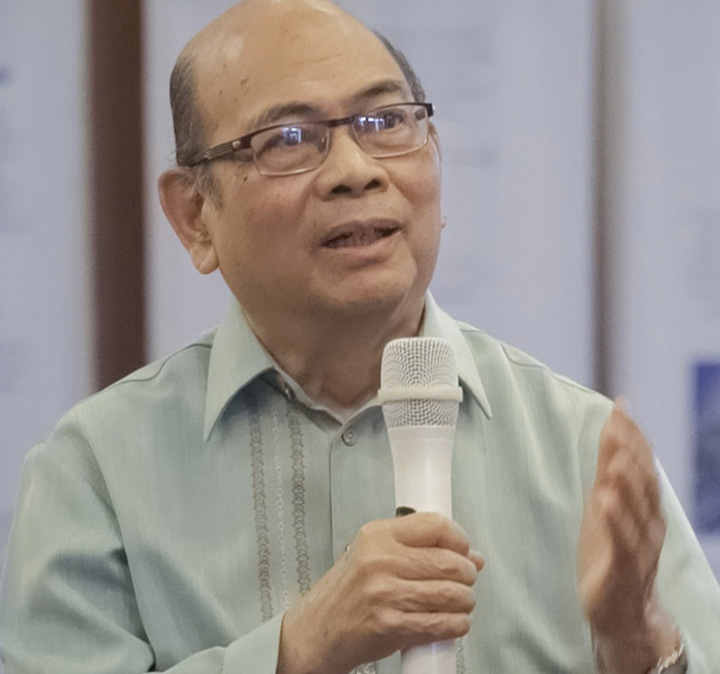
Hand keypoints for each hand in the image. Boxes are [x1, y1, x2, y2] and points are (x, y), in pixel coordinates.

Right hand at [277, 512, 483, 673]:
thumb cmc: (347, 592)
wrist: (317, 630)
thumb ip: (418, 549)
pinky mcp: (391, 625)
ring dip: (465, 601)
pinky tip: (453, 621)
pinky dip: (456, 624)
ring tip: (460, 601)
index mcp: (378, 536)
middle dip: (467, 573)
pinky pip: (442, 624)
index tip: (464, 548)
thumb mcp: (373, 554)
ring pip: (452, 594)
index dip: (460, 538)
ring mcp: (385, 593)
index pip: (436, 525)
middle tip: (465, 579)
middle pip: (450, 561)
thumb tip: (470, 555)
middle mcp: (380, 560)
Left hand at [577, 400, 678, 671]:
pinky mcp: (620, 570)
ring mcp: (635, 547)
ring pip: (633, 510)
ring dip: (625, 481)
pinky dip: (614, 521)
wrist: (622, 612)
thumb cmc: (613, 554)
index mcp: (642, 508)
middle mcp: (645, 524)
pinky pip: (619, 543)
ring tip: (614, 455)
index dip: (631, 436)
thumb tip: (611, 433)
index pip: (640, 465)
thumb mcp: (608, 509)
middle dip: (629, 449)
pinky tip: (605, 501)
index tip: (620, 406)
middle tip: (618, 419)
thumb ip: (611, 474)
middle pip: (640, 481)